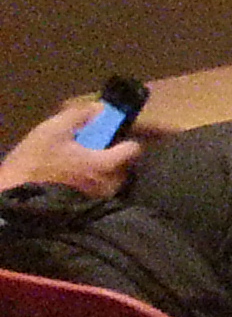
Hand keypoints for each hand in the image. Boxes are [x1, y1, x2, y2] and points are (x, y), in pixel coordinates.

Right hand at [0, 100, 140, 196]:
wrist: (14, 197)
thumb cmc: (35, 163)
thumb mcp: (52, 131)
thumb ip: (78, 116)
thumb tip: (99, 108)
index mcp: (103, 164)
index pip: (132, 150)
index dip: (126, 141)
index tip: (116, 136)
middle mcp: (106, 184)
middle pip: (124, 168)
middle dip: (115, 158)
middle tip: (97, 151)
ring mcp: (96, 199)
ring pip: (111, 182)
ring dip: (103, 172)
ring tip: (84, 165)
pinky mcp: (83, 209)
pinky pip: (97, 193)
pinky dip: (92, 184)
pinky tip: (74, 178)